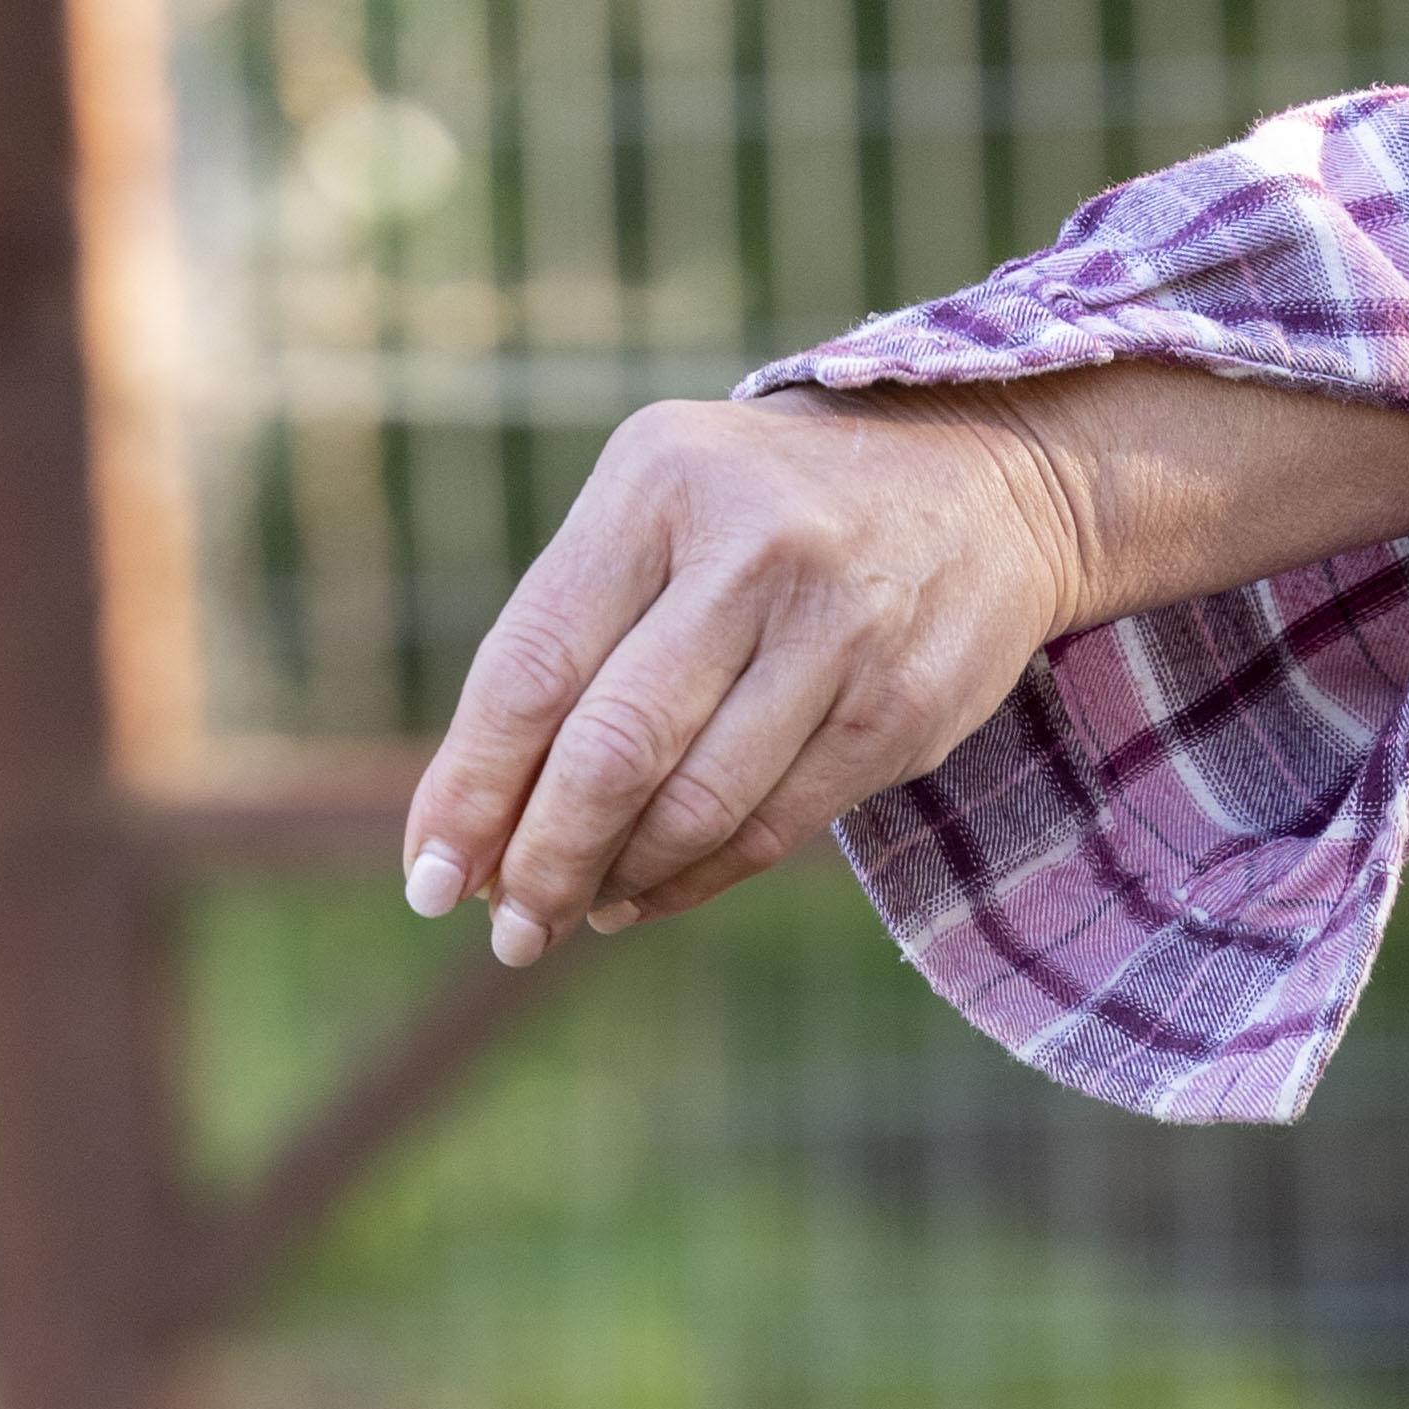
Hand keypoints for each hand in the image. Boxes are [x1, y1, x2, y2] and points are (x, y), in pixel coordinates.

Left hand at [404, 362, 1408, 958]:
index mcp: (660, 481)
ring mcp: (838, 628)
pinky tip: (643, 894)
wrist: (980, 480)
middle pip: (613, 748)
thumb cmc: (763, 516)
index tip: (428, 880)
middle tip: (506, 929)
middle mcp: (751, 546)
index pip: (535, 663)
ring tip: (573, 911)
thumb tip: (469, 828)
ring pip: (695, 803)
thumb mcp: (659, 517)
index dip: (472, 787)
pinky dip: (691, 878)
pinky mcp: (898, 707)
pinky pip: (770, 829)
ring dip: (616, 879)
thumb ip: (567, 642)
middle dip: (542, 859)